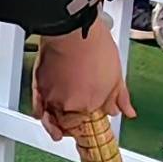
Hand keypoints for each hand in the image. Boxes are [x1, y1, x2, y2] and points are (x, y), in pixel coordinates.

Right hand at [32, 18, 133, 142]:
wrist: (74, 31)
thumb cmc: (95, 48)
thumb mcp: (117, 75)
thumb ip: (120, 98)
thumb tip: (125, 110)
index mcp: (91, 105)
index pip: (89, 127)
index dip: (89, 127)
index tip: (91, 126)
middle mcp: (69, 104)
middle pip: (69, 125)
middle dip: (72, 127)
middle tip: (76, 125)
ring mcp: (51, 96)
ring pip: (51, 119)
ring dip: (54, 125)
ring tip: (58, 130)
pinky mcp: (38, 85)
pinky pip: (37, 107)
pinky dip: (40, 112)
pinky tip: (42, 114)